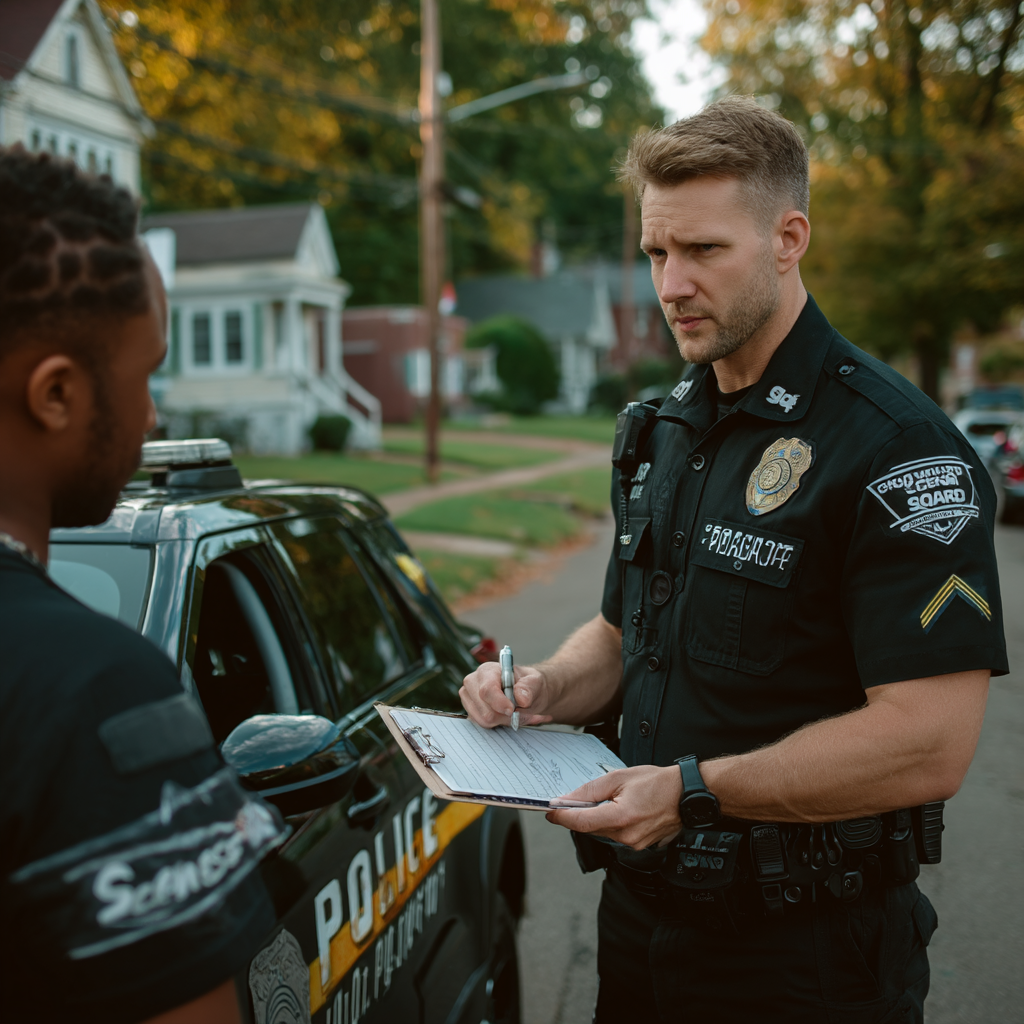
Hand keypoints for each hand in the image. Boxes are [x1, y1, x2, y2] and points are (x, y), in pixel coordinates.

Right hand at [460, 661, 553, 728]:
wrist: (525, 693)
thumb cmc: (527, 684)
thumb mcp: (535, 682)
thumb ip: (529, 687)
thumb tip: (521, 698)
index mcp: (487, 670)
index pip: (487, 690)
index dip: (499, 703)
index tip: (512, 710)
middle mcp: (473, 683)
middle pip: (485, 710)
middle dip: (506, 715)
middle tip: (522, 712)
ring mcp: (469, 698)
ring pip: (484, 720)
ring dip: (505, 721)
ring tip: (518, 713)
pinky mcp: (471, 712)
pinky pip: (483, 726)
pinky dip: (500, 724)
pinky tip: (509, 717)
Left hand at [545, 765, 682, 849]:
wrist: (686, 794)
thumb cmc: (658, 783)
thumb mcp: (620, 777)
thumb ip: (591, 790)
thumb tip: (569, 798)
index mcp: (621, 818)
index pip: (582, 822)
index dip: (563, 817)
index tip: (550, 811)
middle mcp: (627, 836)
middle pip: (590, 828)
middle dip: (579, 814)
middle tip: (572, 800)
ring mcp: (634, 843)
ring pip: (602, 832)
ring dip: (596, 818)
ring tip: (605, 799)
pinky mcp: (639, 845)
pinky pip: (615, 835)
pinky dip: (610, 822)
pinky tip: (617, 808)